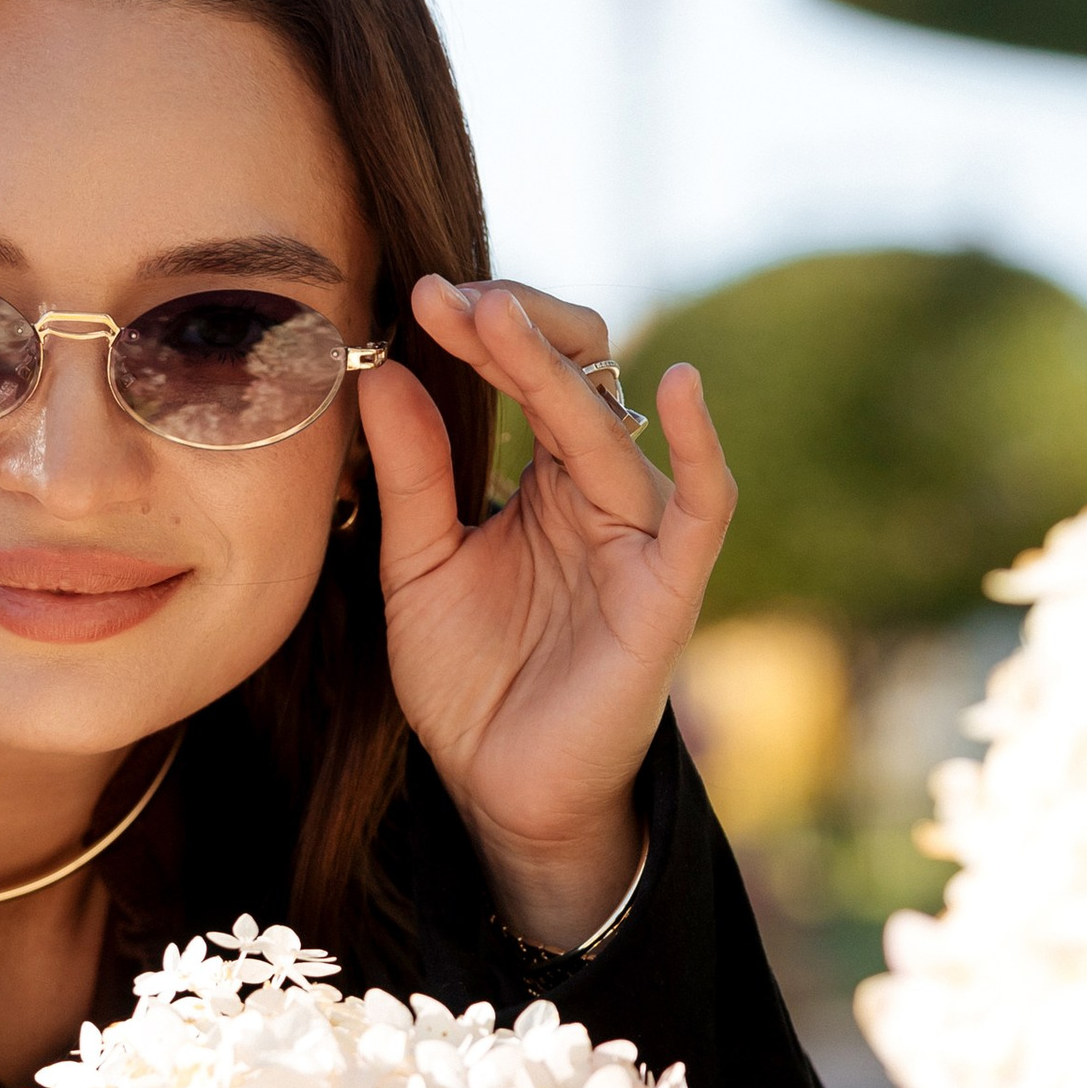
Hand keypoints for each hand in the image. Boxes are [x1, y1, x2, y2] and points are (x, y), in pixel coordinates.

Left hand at [359, 275, 734, 948]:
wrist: (499, 789)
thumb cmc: (468, 681)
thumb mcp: (417, 567)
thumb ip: (411, 477)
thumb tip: (381, 374)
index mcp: (544, 480)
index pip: (528, 375)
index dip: (480, 333)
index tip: (419, 298)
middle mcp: (598, 493)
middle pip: (578, 378)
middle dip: (514, 331)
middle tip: (450, 298)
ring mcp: (638, 536)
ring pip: (609, 428)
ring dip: (552, 370)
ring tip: (494, 320)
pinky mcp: (667, 588)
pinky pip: (705, 505)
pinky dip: (703, 445)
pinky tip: (682, 384)